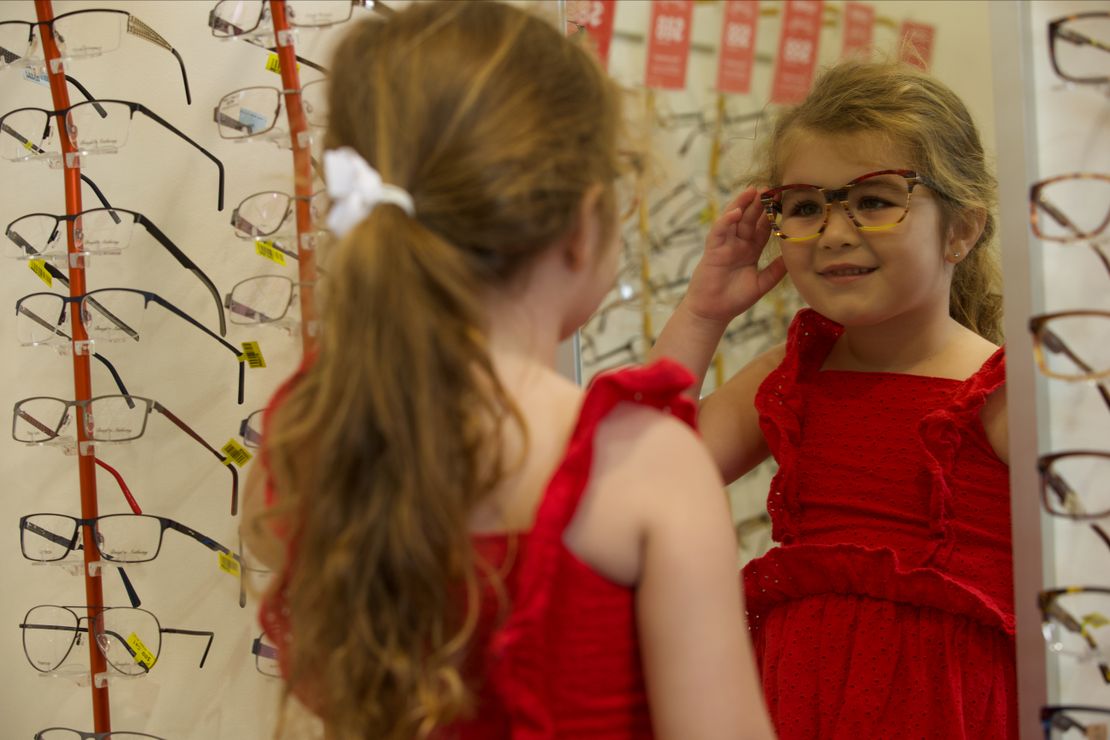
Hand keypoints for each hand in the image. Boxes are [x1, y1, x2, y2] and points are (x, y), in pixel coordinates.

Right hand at [683, 187, 785, 324]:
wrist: (713, 313)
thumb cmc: (734, 300)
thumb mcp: (761, 284)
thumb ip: (776, 271)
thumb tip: (793, 259)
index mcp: (750, 251)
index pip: (763, 228)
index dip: (772, 215)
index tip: (784, 202)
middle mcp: (738, 245)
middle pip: (749, 219)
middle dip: (759, 204)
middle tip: (771, 188)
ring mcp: (725, 246)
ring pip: (734, 220)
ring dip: (741, 204)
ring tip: (752, 191)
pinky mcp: (713, 250)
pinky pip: (719, 232)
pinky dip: (726, 221)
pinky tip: (735, 211)